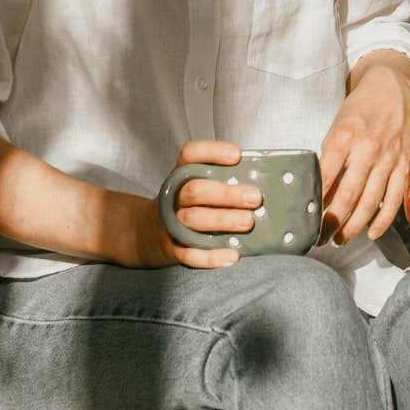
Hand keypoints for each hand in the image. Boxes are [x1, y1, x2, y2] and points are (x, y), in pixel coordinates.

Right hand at [129, 139, 262, 268]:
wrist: (147, 233)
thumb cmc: (186, 205)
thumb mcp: (195, 185)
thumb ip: (221, 181)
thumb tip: (263, 183)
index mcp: (181, 175)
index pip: (190, 155)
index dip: (213, 152)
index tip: (237, 156)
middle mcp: (174, 196)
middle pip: (195, 191)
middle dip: (226, 194)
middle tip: (255, 198)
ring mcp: (171, 222)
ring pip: (193, 219)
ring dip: (223, 220)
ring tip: (248, 222)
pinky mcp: (173, 248)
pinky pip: (190, 254)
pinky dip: (212, 257)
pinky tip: (233, 255)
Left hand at [318, 50, 409, 244]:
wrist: (394, 88)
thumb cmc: (360, 108)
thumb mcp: (337, 126)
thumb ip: (330, 156)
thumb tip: (319, 189)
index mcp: (344, 138)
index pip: (326, 177)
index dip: (315, 202)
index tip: (305, 220)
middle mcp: (367, 150)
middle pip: (347, 195)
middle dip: (331, 222)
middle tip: (319, 239)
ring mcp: (388, 159)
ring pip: (371, 202)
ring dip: (354, 226)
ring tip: (340, 239)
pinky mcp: (403, 164)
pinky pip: (394, 198)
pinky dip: (384, 219)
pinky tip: (371, 233)